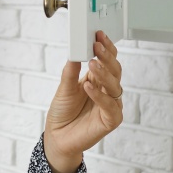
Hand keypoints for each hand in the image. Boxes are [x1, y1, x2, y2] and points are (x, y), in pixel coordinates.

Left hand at [44, 30, 124, 172]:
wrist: (57, 138)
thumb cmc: (63, 113)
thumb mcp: (64, 88)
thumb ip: (70, 71)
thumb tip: (75, 51)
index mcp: (97, 80)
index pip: (107, 61)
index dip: (105, 48)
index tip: (98, 34)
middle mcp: (106, 91)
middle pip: (115, 70)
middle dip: (106, 56)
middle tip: (96, 44)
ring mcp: (111, 105)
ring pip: (115, 86)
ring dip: (104, 73)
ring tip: (93, 63)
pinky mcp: (111, 120)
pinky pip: (110, 106)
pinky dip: (100, 96)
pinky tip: (88, 87)